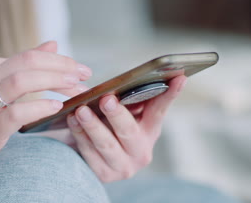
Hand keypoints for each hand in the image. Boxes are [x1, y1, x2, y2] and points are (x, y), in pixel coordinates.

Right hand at [0, 41, 91, 179]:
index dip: (61, 60)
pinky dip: (38, 107)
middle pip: (29, 63)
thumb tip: (53, 44)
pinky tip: (55, 107)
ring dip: (54, 81)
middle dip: (62, 67)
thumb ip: (22, 66)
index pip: (31, 56)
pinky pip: (14, 113)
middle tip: (85, 76)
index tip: (82, 69)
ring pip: (22, 80)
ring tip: (75, 89)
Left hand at [37, 76, 186, 182]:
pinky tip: (72, 121)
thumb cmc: (109, 126)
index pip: (160, 110)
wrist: (94, 157)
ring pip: (106, 144)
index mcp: (150, 131)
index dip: (170, 94)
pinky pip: (90, 154)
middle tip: (106, 99)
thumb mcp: (124, 114)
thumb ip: (130, 99)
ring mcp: (123, 166)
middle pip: (129, 131)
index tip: (178, 78)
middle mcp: (141, 151)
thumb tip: (133, 76)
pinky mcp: (104, 174)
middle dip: (117, 114)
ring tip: (81, 110)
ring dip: (92, 126)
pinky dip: (79, 136)